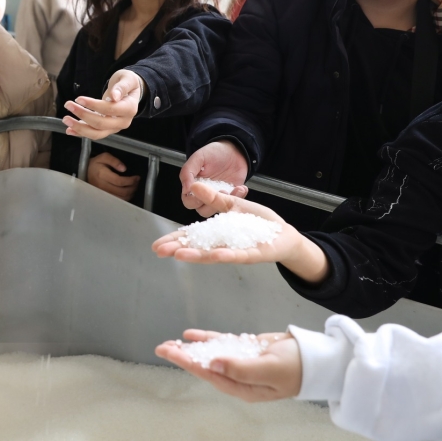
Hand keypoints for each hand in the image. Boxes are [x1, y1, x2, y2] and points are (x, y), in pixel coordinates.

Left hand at [62, 70, 142, 139]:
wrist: (129, 92)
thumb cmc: (127, 83)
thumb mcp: (127, 79)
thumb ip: (121, 87)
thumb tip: (114, 96)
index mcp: (130, 109)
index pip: (109, 109)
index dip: (93, 105)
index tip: (79, 98)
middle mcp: (123, 122)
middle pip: (101, 123)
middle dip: (83, 115)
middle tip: (68, 105)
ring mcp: (115, 128)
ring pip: (96, 133)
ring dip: (79, 127)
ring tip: (66, 119)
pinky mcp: (107, 130)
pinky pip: (93, 134)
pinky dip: (80, 133)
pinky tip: (69, 130)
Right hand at [86, 152, 140, 199]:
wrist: (86, 171)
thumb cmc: (96, 164)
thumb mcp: (104, 157)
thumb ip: (114, 161)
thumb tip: (124, 169)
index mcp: (102, 175)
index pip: (120, 181)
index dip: (131, 181)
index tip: (137, 177)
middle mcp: (102, 186)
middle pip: (122, 192)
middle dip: (133, 187)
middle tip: (137, 182)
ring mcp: (103, 194)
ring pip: (121, 198)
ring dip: (131, 193)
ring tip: (134, 186)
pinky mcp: (104, 198)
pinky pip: (117, 200)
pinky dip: (126, 198)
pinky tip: (128, 192)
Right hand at [151, 188, 328, 282]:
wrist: (284, 233)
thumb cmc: (258, 221)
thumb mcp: (232, 204)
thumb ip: (213, 197)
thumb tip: (194, 186)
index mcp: (215, 234)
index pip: (191, 237)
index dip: (174, 240)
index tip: (157, 245)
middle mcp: (222, 246)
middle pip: (197, 248)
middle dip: (178, 249)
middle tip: (160, 252)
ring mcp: (236, 252)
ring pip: (213, 254)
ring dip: (197, 255)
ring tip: (179, 255)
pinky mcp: (253, 254)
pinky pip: (239, 255)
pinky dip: (227, 255)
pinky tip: (216, 254)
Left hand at [155, 329, 301, 401]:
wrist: (319, 358)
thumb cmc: (298, 367)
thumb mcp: (269, 369)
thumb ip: (240, 369)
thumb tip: (212, 364)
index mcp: (244, 388)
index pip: (210, 375)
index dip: (189, 364)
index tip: (171, 354)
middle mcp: (240, 378)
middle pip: (205, 366)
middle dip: (183, 357)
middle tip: (162, 347)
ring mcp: (242, 364)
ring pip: (211, 355)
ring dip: (192, 349)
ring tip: (171, 342)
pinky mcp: (247, 351)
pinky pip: (223, 345)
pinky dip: (207, 339)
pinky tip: (192, 336)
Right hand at [179, 141, 249, 214]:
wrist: (234, 150)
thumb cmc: (214, 152)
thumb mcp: (199, 157)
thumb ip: (188, 172)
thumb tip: (186, 189)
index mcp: (193, 186)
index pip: (188, 202)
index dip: (193, 201)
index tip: (202, 193)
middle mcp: (205, 194)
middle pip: (202, 210)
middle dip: (211, 204)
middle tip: (220, 191)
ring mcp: (218, 196)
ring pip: (218, 210)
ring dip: (225, 202)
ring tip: (232, 190)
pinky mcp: (232, 197)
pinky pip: (234, 204)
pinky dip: (238, 198)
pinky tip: (240, 188)